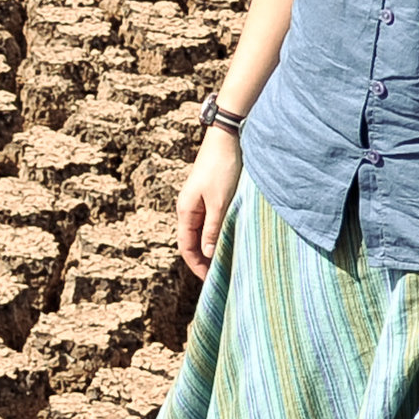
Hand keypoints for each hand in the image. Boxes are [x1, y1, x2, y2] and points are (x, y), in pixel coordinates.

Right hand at [176, 130, 242, 275]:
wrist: (228, 138)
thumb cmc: (222, 168)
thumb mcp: (220, 202)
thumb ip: (213, 229)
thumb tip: (207, 253)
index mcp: (186, 211)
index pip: (186, 247)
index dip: (197, 265)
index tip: (211, 280)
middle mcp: (189, 208)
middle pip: (193, 241)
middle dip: (204, 259)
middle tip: (221, 275)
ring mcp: (200, 201)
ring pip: (203, 231)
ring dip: (213, 246)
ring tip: (228, 260)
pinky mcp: (211, 195)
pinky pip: (212, 221)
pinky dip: (219, 233)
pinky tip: (232, 238)